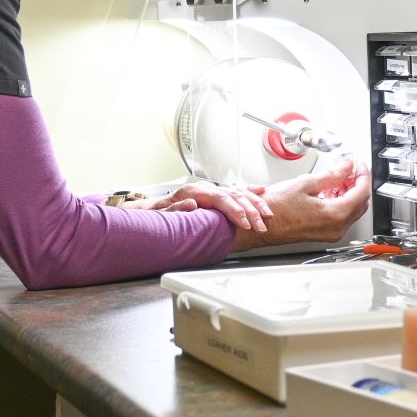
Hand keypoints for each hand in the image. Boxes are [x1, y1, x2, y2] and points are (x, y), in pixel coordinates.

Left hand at [122, 181, 272, 231]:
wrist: (150, 212)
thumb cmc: (156, 215)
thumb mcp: (159, 215)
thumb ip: (175, 209)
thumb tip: (191, 204)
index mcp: (193, 192)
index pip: (220, 199)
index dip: (235, 211)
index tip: (245, 223)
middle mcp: (204, 189)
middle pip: (233, 196)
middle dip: (250, 211)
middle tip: (261, 226)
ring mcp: (210, 191)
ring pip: (237, 193)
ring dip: (254, 204)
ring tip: (267, 216)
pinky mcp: (213, 196)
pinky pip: (235, 192)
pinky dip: (249, 193)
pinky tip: (261, 193)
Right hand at [231, 158, 370, 251]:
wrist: (263, 225)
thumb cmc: (277, 208)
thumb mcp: (307, 183)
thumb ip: (332, 174)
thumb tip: (347, 166)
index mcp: (334, 214)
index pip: (362, 192)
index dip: (363, 175)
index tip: (359, 165)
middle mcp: (336, 227)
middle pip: (360, 203)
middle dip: (357, 183)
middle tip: (350, 169)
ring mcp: (331, 233)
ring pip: (352, 211)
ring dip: (349, 193)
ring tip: (339, 178)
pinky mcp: (325, 234)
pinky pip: (341, 217)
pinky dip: (341, 203)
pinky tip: (331, 192)